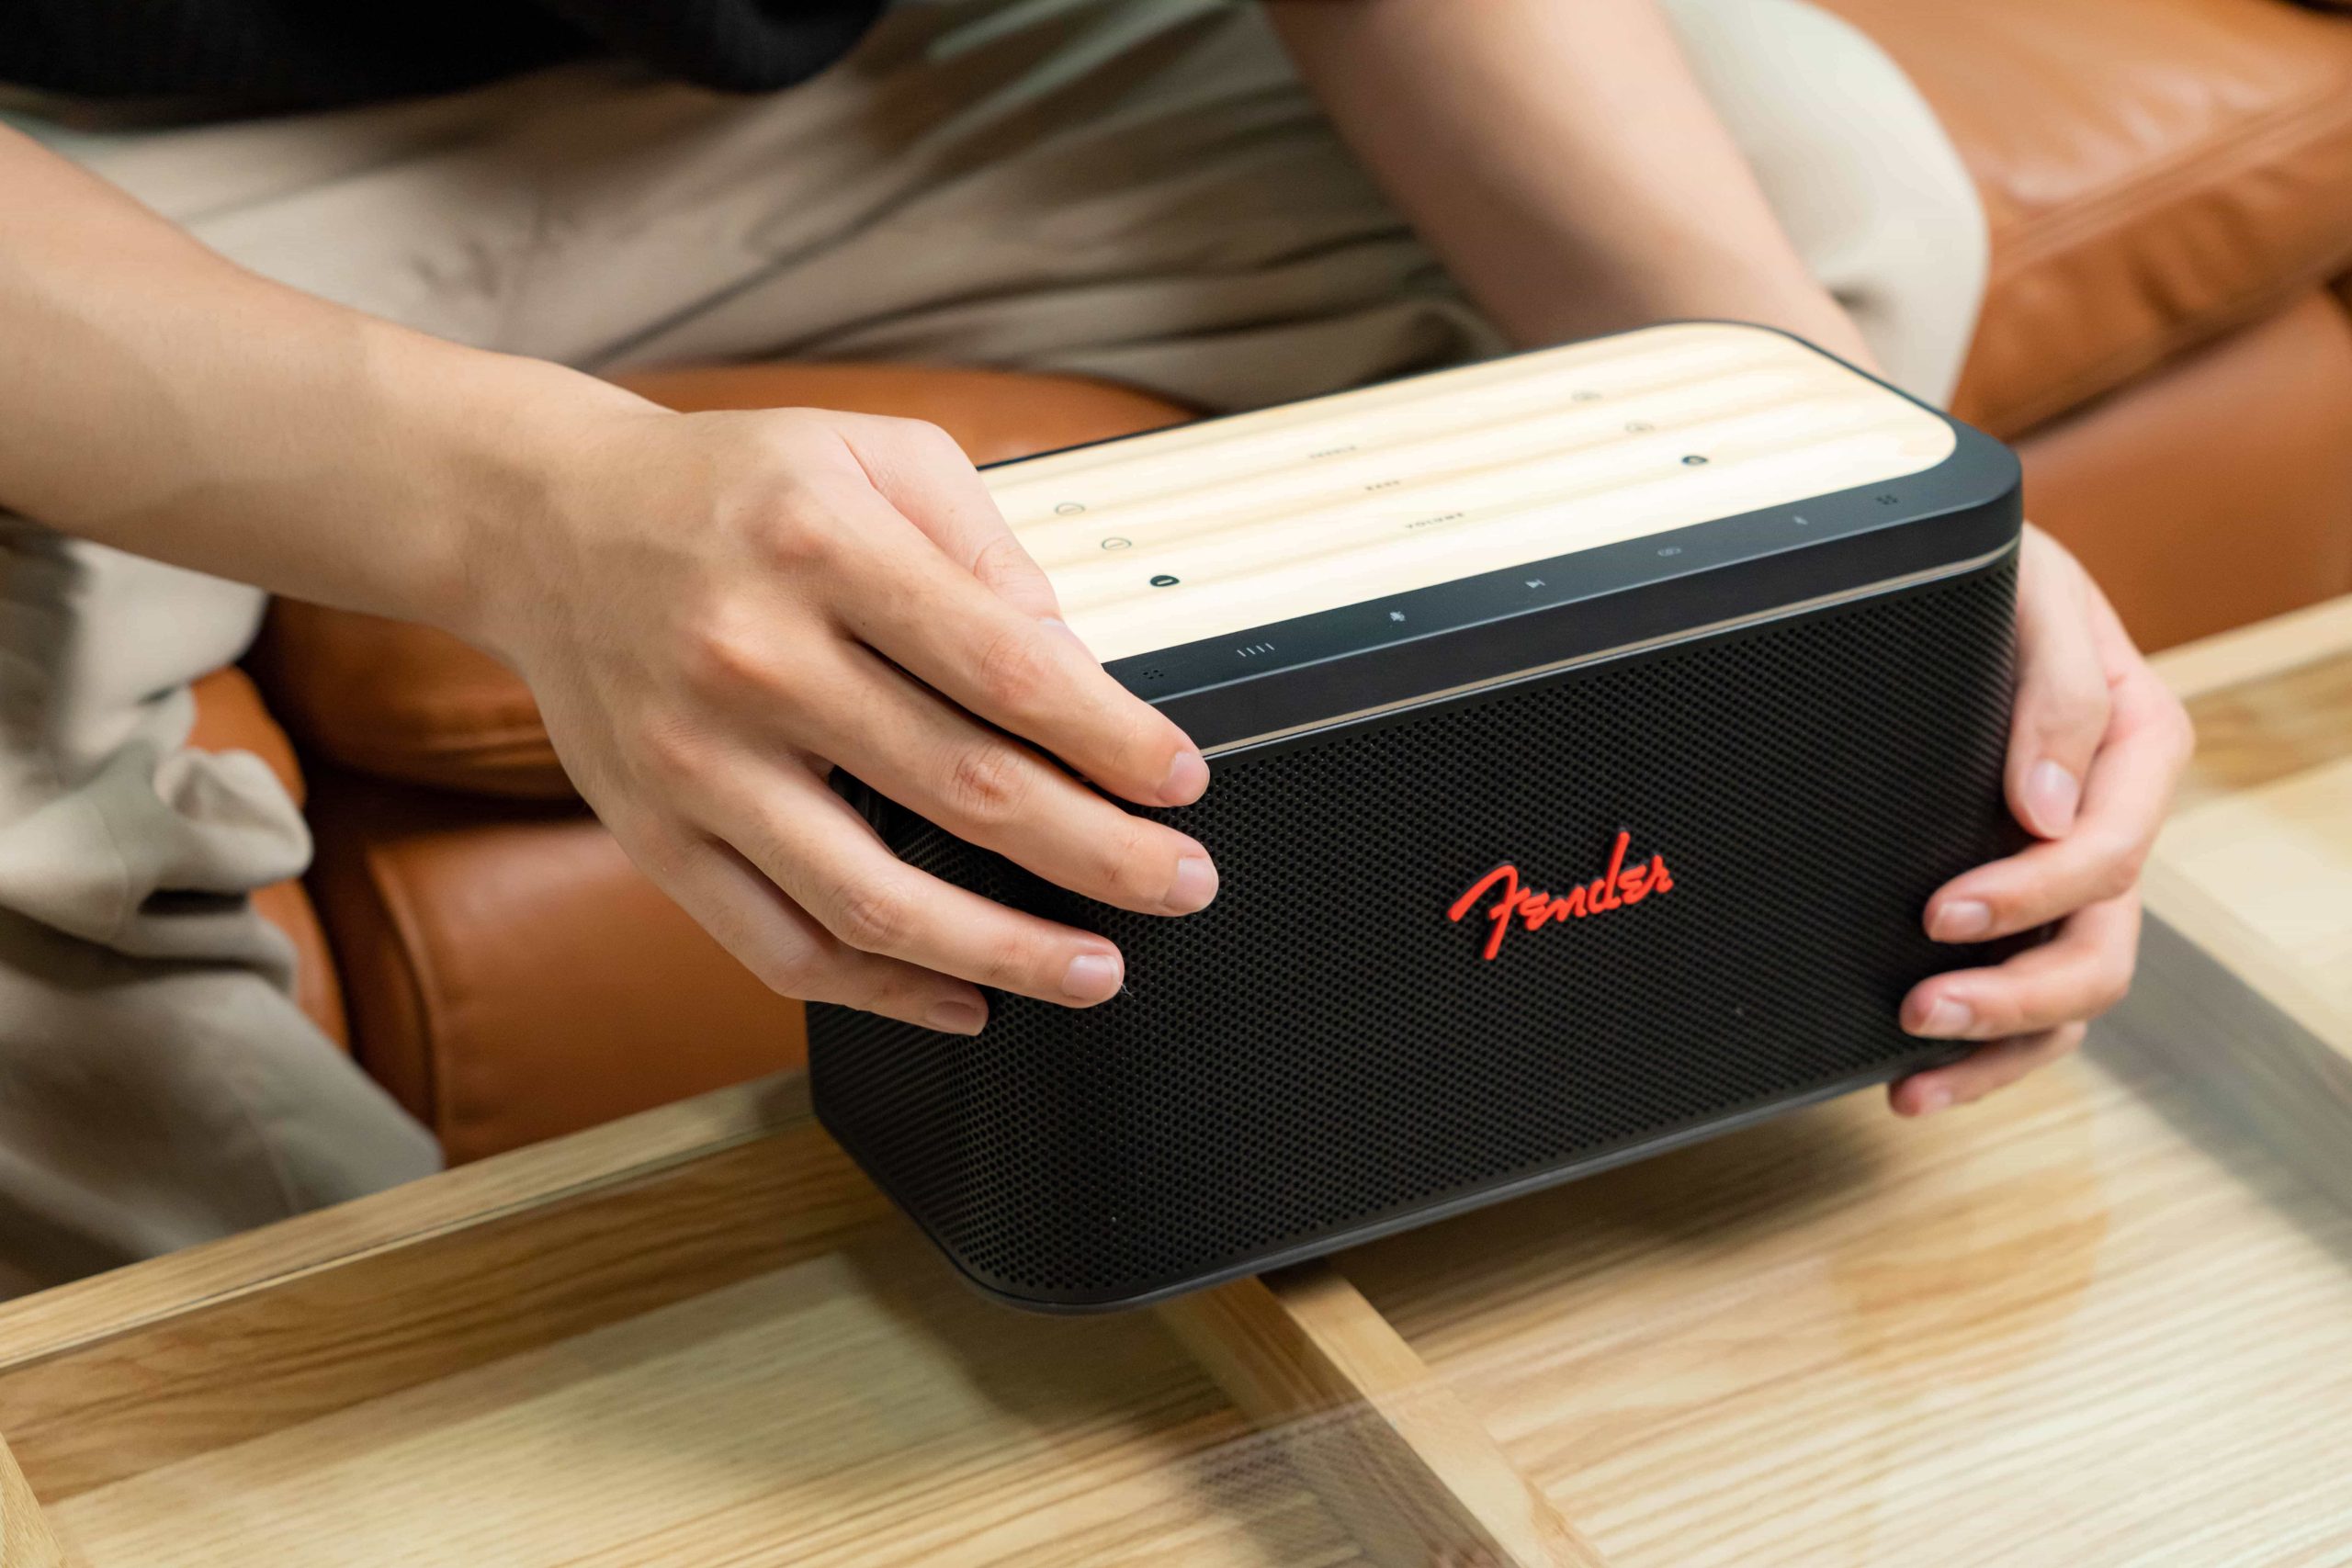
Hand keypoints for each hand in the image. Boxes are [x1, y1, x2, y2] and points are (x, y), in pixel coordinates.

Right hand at [472, 404, 1217, 1035]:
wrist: (544, 525)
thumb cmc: (732, 491)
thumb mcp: (871, 454)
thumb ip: (983, 546)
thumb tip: (1073, 663)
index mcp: (821, 546)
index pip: (1006, 666)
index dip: (1113, 738)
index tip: (1181, 781)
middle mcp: (754, 657)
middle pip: (964, 789)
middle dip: (1100, 853)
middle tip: (1183, 884)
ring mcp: (697, 763)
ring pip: (875, 898)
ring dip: (1007, 951)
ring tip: (1099, 969)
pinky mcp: (657, 839)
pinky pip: (781, 948)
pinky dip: (884, 994)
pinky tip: (968, 1002)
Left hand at [1889, 526, 2191, 1114]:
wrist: (1960, 581)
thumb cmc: (2000, 575)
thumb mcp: (2031, 594)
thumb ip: (2057, 688)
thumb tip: (2044, 807)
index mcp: (2138, 749)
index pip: (2106, 852)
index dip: (2029, 895)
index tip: (1941, 912)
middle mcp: (2111, 823)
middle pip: (2099, 949)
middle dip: (2014, 995)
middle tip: (1922, 1007)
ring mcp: (2070, 874)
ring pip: (2069, 996)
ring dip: (1997, 1047)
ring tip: (1913, 1074)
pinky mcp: (2020, 901)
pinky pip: (2025, 995)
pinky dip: (1982, 1050)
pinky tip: (1913, 1079)